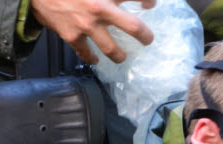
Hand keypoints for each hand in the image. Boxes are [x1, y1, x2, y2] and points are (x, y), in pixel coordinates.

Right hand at [30, 0, 155, 63]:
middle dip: (145, 36)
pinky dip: (92, 59)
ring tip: (122, 56)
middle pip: (133, 27)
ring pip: (112, 49)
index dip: (148, 1)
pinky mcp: (72, 36)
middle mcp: (99, 10)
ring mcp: (86, 26)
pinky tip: (96, 60)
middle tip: (147, 39)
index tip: (150, 4)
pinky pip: (86, 53)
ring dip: (120, 55)